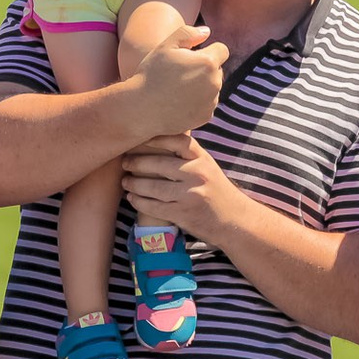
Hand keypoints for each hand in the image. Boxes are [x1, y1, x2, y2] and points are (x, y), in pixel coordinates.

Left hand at [122, 134, 242, 244]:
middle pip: (159, 164)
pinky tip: (132, 197)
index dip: (156, 137)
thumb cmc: (216, 192)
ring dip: (134, 183)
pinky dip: (139, 201)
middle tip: (124, 162)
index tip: (140, 137)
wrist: (234, 221)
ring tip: (126, 181)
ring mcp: (190, 195)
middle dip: (137, 162)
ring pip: (153, 187)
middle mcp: (197, 174)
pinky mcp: (183, 214)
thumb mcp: (208, 168)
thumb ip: (188, 156)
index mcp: (203, 159)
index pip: (177, 141)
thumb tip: (160, 138)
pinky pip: (154, 206)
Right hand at [132, 25, 226, 135]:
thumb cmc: (152, 74)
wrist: (141, 109)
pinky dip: (198, 101)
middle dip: (204, 68)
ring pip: (212, 87)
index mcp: (208, 62)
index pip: (222, 50)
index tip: (192, 56)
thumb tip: (207, 32)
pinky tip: (179, 101)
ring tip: (177, 88)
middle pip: (217, 69)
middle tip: (180, 72)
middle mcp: (215, 83)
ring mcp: (211, 101)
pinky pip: (207, 103)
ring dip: (202, 85)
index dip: (208, 50)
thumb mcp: (165, 46)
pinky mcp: (206, 116)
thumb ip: (188, 33)